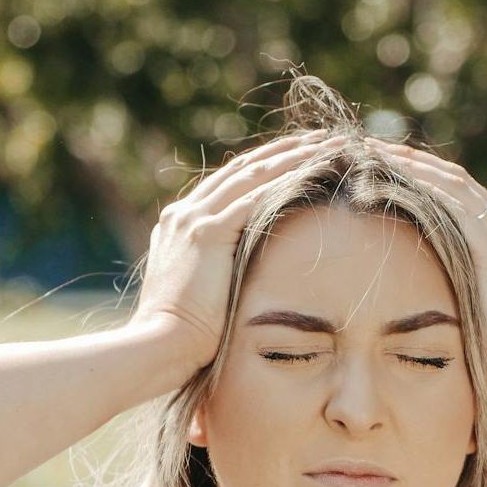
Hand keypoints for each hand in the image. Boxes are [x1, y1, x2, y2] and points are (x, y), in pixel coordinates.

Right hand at [131, 129, 348, 372]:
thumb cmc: (182, 339)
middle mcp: (184, 214)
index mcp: (179, 226)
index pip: (228, 186)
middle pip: (241, 170)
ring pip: (251, 174)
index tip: (295, 160)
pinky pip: (254, 196)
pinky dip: (285, 179)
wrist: (159, 346)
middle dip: (282, 152)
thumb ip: (216, 278)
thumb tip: (241, 285)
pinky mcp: (208, 233)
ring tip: (326, 145)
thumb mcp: (199, 298)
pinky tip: (313, 170)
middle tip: (318, 139)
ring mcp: (194, 220)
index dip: (263, 170)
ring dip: (292, 157)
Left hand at [364, 137, 486, 398]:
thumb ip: (446, 289)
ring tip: (368, 153)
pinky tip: (388, 177)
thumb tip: (411, 290)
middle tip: (365, 148)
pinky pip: (453, 206)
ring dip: (409, 165)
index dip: (418, 174)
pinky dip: (421, 187)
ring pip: (451, 184)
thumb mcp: (463, 312)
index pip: (456, 193)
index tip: (379, 164)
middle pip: (452, 179)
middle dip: (409, 160)